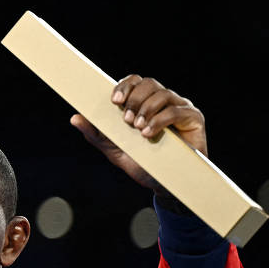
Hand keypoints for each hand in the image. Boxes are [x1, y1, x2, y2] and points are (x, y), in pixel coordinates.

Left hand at [69, 74, 206, 193]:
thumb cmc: (142, 164)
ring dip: (146, 109)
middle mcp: (163, 101)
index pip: (135, 82)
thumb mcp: (114, 149)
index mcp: (145, 103)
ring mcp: (180, 108)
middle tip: (126, 120)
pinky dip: (159, 120)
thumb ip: (96, 133)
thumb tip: (74, 118)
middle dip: (134, 99)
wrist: (164, 185)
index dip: (124, 86)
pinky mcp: (194, 119)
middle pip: (149, 83)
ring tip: (137, 128)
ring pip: (163, 94)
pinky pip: (176, 110)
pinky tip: (148, 133)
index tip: (114, 100)